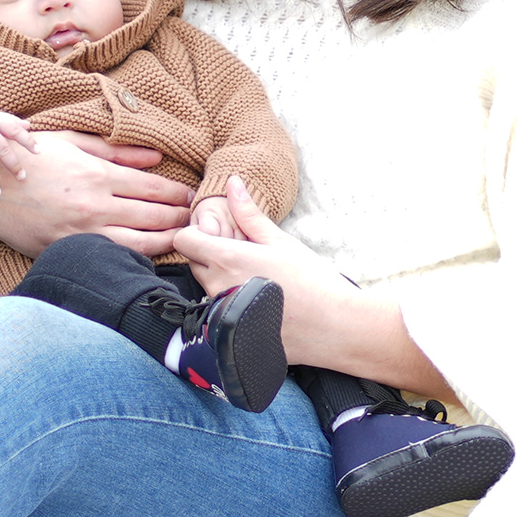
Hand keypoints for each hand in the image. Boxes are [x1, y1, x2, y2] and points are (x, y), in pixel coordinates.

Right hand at [0, 130, 192, 258]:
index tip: (193, 196)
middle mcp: (93, 206)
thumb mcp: (71, 142)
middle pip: (153, 216)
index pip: (152, 187)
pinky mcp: (68, 252)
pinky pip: (111, 258)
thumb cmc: (30, 160)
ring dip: (166, 242)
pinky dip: (135, 258)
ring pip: (139, 244)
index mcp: (96, 175)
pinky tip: (149, 256)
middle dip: (180, 218)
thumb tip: (156, 156)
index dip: (178, 193)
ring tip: (183, 239)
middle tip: (198, 220)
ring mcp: (81, 233)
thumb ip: (116, 150)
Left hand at [172, 177, 444, 391]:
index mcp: (225, 259)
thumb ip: (248, 213)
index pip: (183, 240)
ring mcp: (222, 313)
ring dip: (223, 279)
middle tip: (247, 255)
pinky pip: (220, 310)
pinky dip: (233, 302)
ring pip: (208, 287)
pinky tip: (261, 301)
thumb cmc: (311, 280)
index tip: (221, 234)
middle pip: (195, 263)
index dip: (198, 233)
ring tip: (258, 278)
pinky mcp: (230, 333)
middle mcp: (216, 287)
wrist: (333, 325)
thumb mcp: (279, 240)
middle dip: (212, 255)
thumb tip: (231, 183)